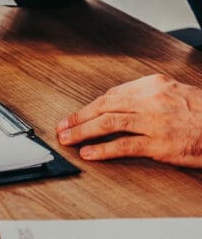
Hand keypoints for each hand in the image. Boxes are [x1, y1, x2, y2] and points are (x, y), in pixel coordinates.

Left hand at [56, 74, 201, 167]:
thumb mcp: (176, 94)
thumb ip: (149, 97)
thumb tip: (120, 106)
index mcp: (153, 85)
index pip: (111, 95)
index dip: (89, 107)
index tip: (76, 115)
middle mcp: (150, 100)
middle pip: (104, 106)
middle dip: (79, 117)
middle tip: (62, 127)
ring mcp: (154, 122)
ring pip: (108, 123)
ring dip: (83, 132)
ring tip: (67, 139)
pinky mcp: (160, 144)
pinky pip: (124, 145)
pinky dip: (103, 149)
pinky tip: (89, 153)